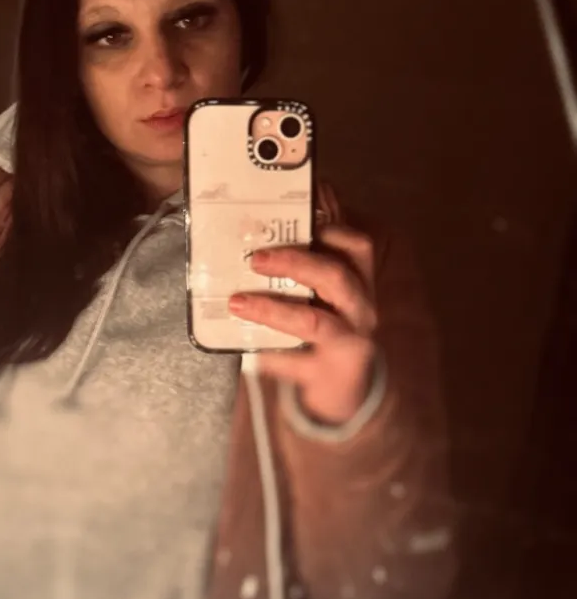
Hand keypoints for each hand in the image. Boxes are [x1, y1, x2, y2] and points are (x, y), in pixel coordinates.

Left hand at [229, 226, 378, 424]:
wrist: (344, 386)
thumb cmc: (327, 324)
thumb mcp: (325, 288)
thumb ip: (310, 255)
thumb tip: (284, 214)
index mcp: (360, 279)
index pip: (356, 244)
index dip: (328, 225)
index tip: (292, 211)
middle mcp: (361, 307)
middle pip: (337, 276)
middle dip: (294, 262)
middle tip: (255, 259)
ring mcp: (349, 342)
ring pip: (315, 322)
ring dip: (272, 311)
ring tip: (238, 303)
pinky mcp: (331, 374)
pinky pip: (297, 364)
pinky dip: (272, 358)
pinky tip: (251, 355)